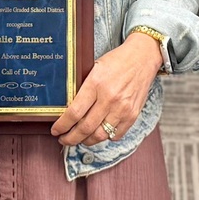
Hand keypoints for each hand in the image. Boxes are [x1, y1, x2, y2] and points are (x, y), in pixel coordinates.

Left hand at [51, 31, 161, 146]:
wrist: (142, 58)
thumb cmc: (116, 61)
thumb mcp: (94, 67)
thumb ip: (83, 87)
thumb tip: (66, 107)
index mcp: (96, 83)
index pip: (74, 112)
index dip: (62, 125)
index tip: (55, 130)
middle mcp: (109, 98)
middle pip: (85, 128)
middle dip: (71, 138)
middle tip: (63, 140)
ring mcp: (122, 109)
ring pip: (100, 135)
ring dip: (86, 141)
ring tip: (79, 139)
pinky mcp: (132, 115)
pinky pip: (116, 135)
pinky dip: (105, 138)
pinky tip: (98, 133)